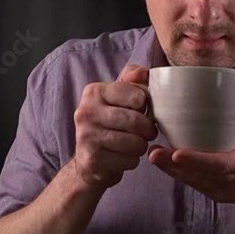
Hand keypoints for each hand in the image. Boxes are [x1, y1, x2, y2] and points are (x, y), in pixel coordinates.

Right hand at [72, 63, 157, 188]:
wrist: (89, 159)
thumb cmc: (110, 122)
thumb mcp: (119, 96)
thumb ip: (133, 79)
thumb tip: (143, 72)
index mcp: (94, 91)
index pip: (138, 96)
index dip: (146, 106)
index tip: (141, 111)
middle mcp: (86, 112)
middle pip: (137, 121)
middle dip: (148, 130)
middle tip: (146, 132)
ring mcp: (87, 137)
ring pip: (136, 143)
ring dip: (141, 146)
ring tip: (134, 144)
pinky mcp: (92, 160)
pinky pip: (129, 161)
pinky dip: (132, 161)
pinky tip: (122, 156)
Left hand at [148, 69, 234, 202]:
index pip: (224, 164)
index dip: (200, 160)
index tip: (178, 153)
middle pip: (205, 176)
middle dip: (177, 167)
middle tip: (156, 152)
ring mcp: (228, 192)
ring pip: (196, 183)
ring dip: (172, 171)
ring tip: (154, 155)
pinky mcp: (218, 196)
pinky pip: (195, 186)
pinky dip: (178, 175)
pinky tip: (163, 163)